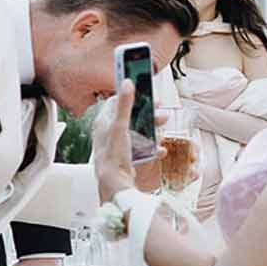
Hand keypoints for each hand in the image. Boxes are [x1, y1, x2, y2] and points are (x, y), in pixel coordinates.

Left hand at [91, 82, 163, 200]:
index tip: (146, 94)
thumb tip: (127, 82)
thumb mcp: (121, 126)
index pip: (114, 101)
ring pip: (137, 130)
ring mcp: (116, 144)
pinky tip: (160, 149)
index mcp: (102, 122)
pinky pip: (140, 147)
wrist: (114, 183)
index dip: (131, 96)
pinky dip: (151, 145)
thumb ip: (125, 104)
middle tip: (161, 110)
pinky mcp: (124, 156)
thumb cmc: (114, 154)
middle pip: (129, 116)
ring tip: (164, 124)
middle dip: (147, 112)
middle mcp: (107, 132)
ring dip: (152, 126)